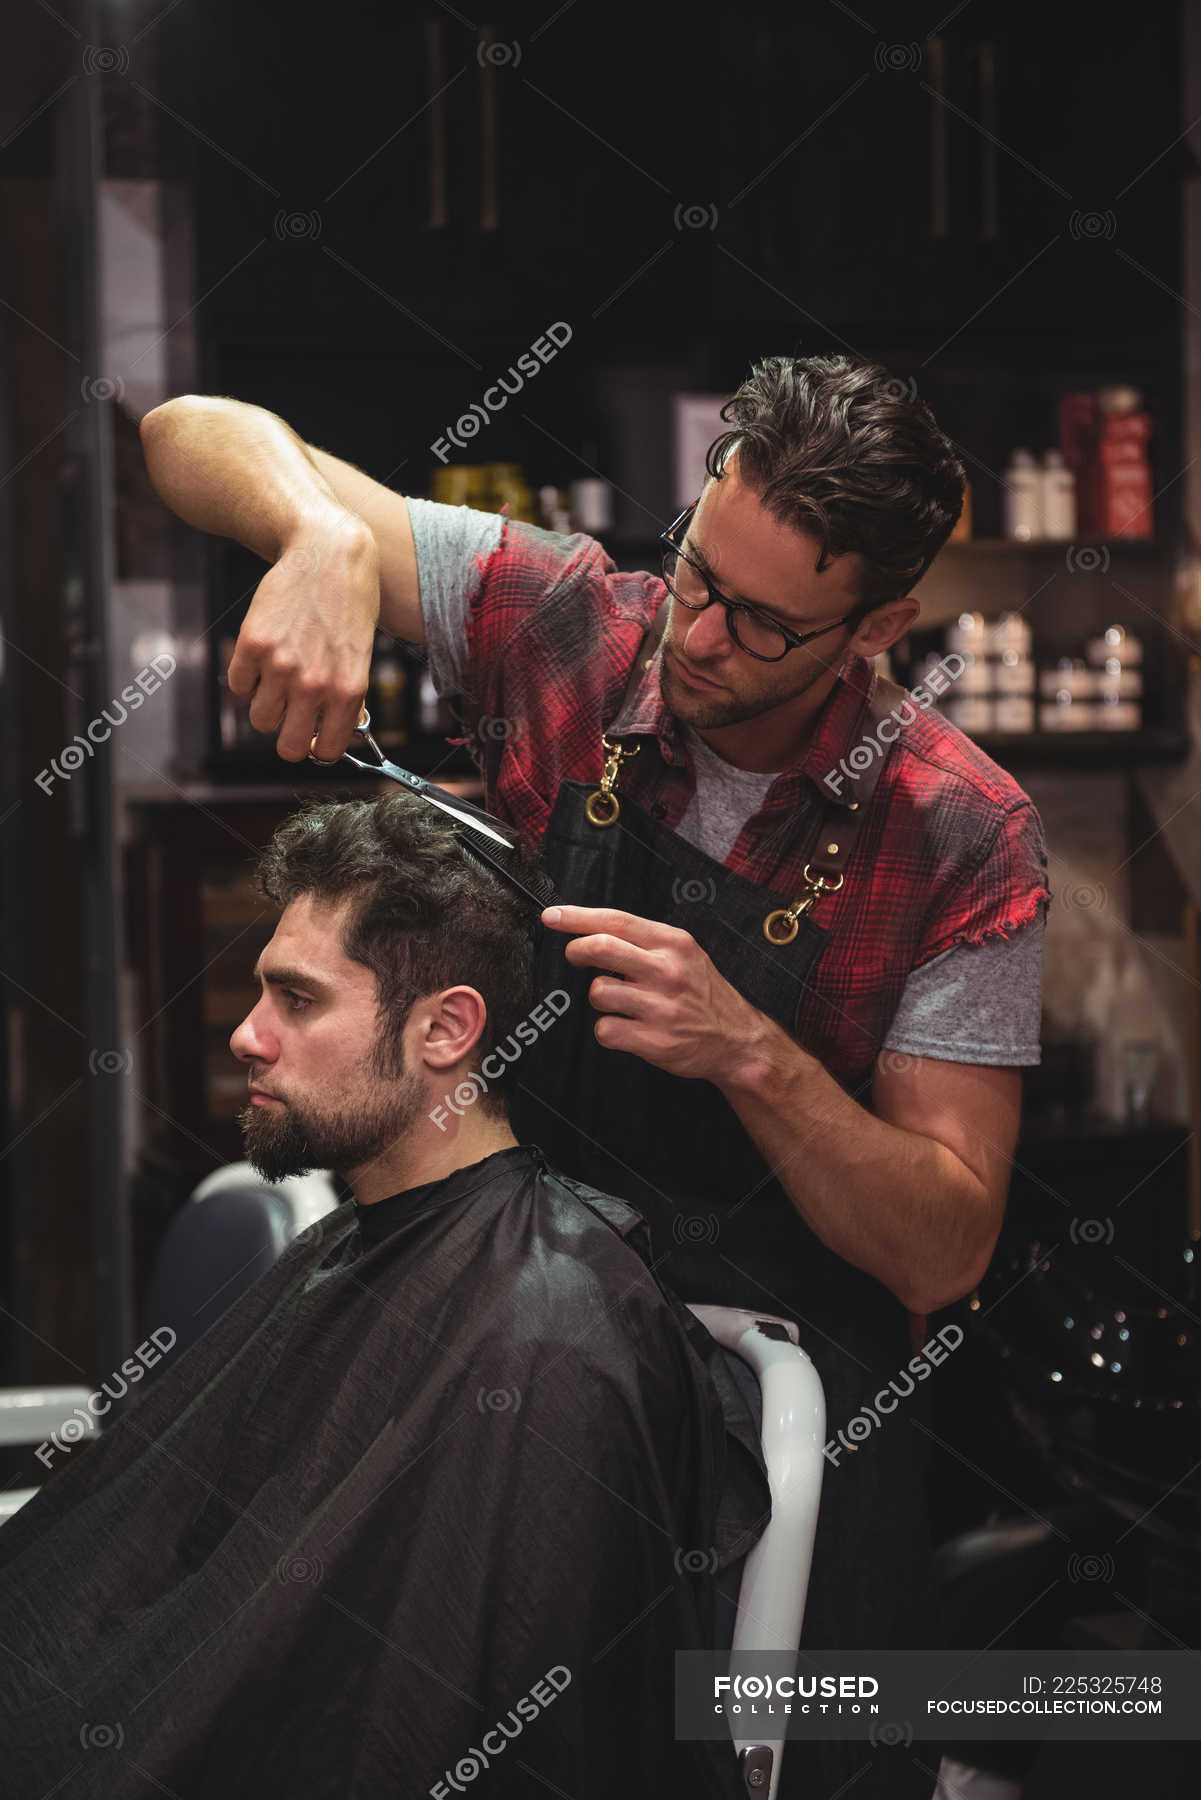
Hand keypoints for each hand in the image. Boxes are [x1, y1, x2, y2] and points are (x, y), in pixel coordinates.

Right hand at [226, 510, 379, 762]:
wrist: (327, 551)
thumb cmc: (352, 602)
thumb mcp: (361, 654)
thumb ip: (348, 698)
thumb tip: (334, 735)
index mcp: (346, 689)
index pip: (325, 750)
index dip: (319, 747)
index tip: (316, 737)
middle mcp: (313, 682)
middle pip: (288, 746)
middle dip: (290, 738)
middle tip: (293, 718)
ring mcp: (280, 664)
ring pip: (261, 719)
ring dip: (268, 706)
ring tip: (281, 680)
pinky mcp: (252, 643)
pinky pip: (239, 686)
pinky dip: (248, 678)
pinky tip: (265, 656)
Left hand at [541, 904, 761, 1082]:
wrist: (736, 1039)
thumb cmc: (702, 993)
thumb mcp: (684, 954)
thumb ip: (643, 941)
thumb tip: (591, 929)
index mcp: (673, 944)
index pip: (616, 921)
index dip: (577, 918)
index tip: (552, 917)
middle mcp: (667, 972)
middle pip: (601, 948)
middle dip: (576, 951)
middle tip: (575, 956)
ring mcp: (661, 1007)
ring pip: (598, 992)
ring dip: (600, 998)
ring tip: (621, 1002)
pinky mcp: (655, 1041)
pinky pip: (605, 1030)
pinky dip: (608, 1030)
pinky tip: (626, 1027)